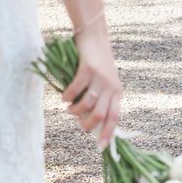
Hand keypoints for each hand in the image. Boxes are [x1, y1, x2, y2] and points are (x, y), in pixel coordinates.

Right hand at [61, 21, 121, 147]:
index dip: (108, 134)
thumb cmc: (98, 61)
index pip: (115, 118)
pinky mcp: (88, 68)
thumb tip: (91, 121)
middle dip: (86, 125)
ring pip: (86, 104)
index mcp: (117, 92)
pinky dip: (67, 96)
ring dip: (74, 110)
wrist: (94, 35)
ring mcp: (100, 78)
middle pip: (99, 115)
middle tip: (77, 123)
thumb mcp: (105, 81)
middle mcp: (111, 86)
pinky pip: (75, 89)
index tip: (100, 147)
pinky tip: (64, 97)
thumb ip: (101, 99)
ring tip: (69, 108)